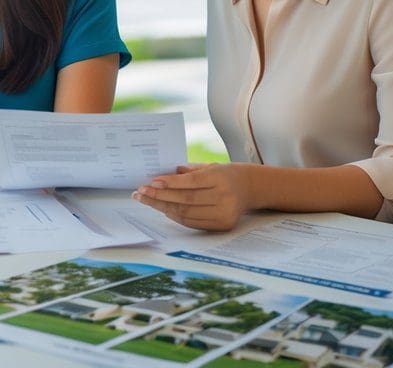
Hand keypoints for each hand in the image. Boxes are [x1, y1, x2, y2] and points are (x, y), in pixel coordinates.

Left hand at [132, 163, 254, 230]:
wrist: (251, 187)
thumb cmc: (226, 174)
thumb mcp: (210, 166)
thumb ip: (188, 171)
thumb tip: (162, 177)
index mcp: (220, 178)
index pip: (190, 182)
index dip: (170, 184)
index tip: (151, 182)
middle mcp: (223, 197)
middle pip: (186, 200)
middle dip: (160, 197)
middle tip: (141, 193)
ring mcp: (224, 213)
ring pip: (187, 214)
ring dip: (164, 208)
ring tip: (147, 200)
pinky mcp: (223, 225)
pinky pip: (193, 223)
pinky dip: (176, 216)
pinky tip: (164, 209)